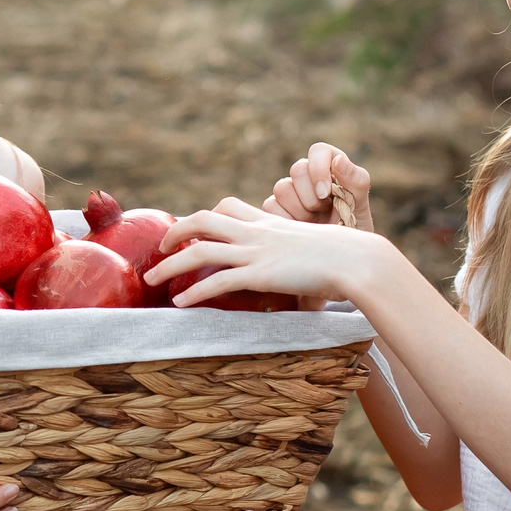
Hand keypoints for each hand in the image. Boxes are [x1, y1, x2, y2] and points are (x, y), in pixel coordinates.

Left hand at [146, 197, 394, 306]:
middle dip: (176, 232)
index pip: (228, 207)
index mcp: (270, 223)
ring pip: (200, 250)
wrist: (357, 260)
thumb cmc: (344, 257)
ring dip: (170, 264)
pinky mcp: (260, 275)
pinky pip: (217, 281)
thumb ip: (295, 255)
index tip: (192, 229)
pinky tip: (180, 303)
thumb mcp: (312, 246)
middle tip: (161, 247)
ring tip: (152, 279)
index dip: (206, 216)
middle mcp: (258, 233)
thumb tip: (294, 275)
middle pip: (203, 220)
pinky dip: (194, 292)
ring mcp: (257, 252)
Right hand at [263, 142, 373, 232]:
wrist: (339, 260)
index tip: (326, 193)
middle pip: (297, 169)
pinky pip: (271, 206)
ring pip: (282, 188)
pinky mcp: (275, 210)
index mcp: (331, 169)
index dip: (319, 168)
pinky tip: (300, 229)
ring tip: (313, 222)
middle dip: (311, 195)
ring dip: (299, 209)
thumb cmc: (353, 231)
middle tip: (323, 211)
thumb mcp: (360, 207)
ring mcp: (290, 194)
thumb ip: (356, 180)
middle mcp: (308, 177)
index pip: (319, 151)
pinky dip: (286, 219)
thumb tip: (339, 160)